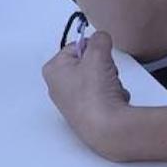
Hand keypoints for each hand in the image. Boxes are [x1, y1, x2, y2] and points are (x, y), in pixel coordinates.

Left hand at [42, 30, 133, 159]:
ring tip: (111, 90)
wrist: (107, 129)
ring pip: (98, 80)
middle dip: (103, 67)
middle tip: (107, 74)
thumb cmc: (94, 91)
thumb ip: (100, 39)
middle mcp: (57, 87)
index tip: (101, 55)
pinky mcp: (86, 116)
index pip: (75, 47)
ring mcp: (72, 103)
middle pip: (87, 64)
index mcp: (52, 70)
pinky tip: (114, 103)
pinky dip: (111, 97)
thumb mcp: (98, 54)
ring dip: (110, 82)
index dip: (92, 49)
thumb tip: (101, 37)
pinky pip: (103, 96)